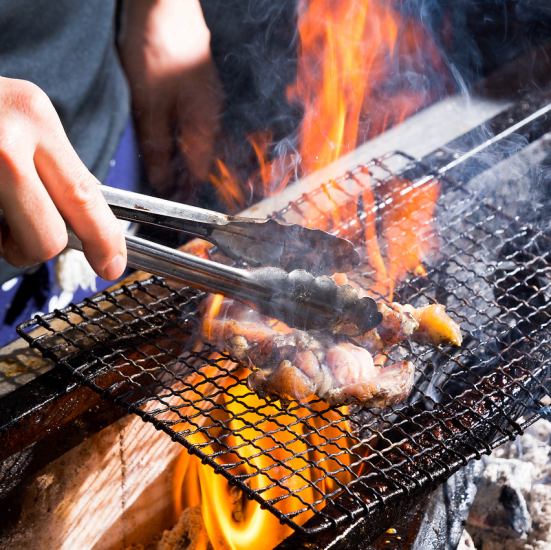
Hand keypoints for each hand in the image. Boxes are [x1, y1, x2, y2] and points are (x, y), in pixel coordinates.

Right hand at [0, 77, 126, 278]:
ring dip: (5, 240)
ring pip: (7, 244)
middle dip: (41, 248)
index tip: (112, 264)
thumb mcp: (24, 118)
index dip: (104, 239)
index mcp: (35, 118)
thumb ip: (55, 165)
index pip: (85, 195)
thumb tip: (89, 220)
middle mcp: (3, 141)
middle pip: (47, 236)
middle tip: (26, 238)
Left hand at [119, 0, 222, 195]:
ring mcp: (206, 101)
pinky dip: (179, 137)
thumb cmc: (159, 50)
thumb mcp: (150, 104)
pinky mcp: (195, 88)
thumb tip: (161, 179)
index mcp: (205, 125)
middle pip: (200, 158)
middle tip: (166, 192)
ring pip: (195, 141)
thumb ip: (157, 145)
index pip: (200, 171)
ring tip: (162, 170)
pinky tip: (164, 138)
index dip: (187, 191)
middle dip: (185, 177)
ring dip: (181, 158)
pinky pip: (190, 123)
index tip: (174, 205)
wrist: (165, 4)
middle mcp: (212, 116)